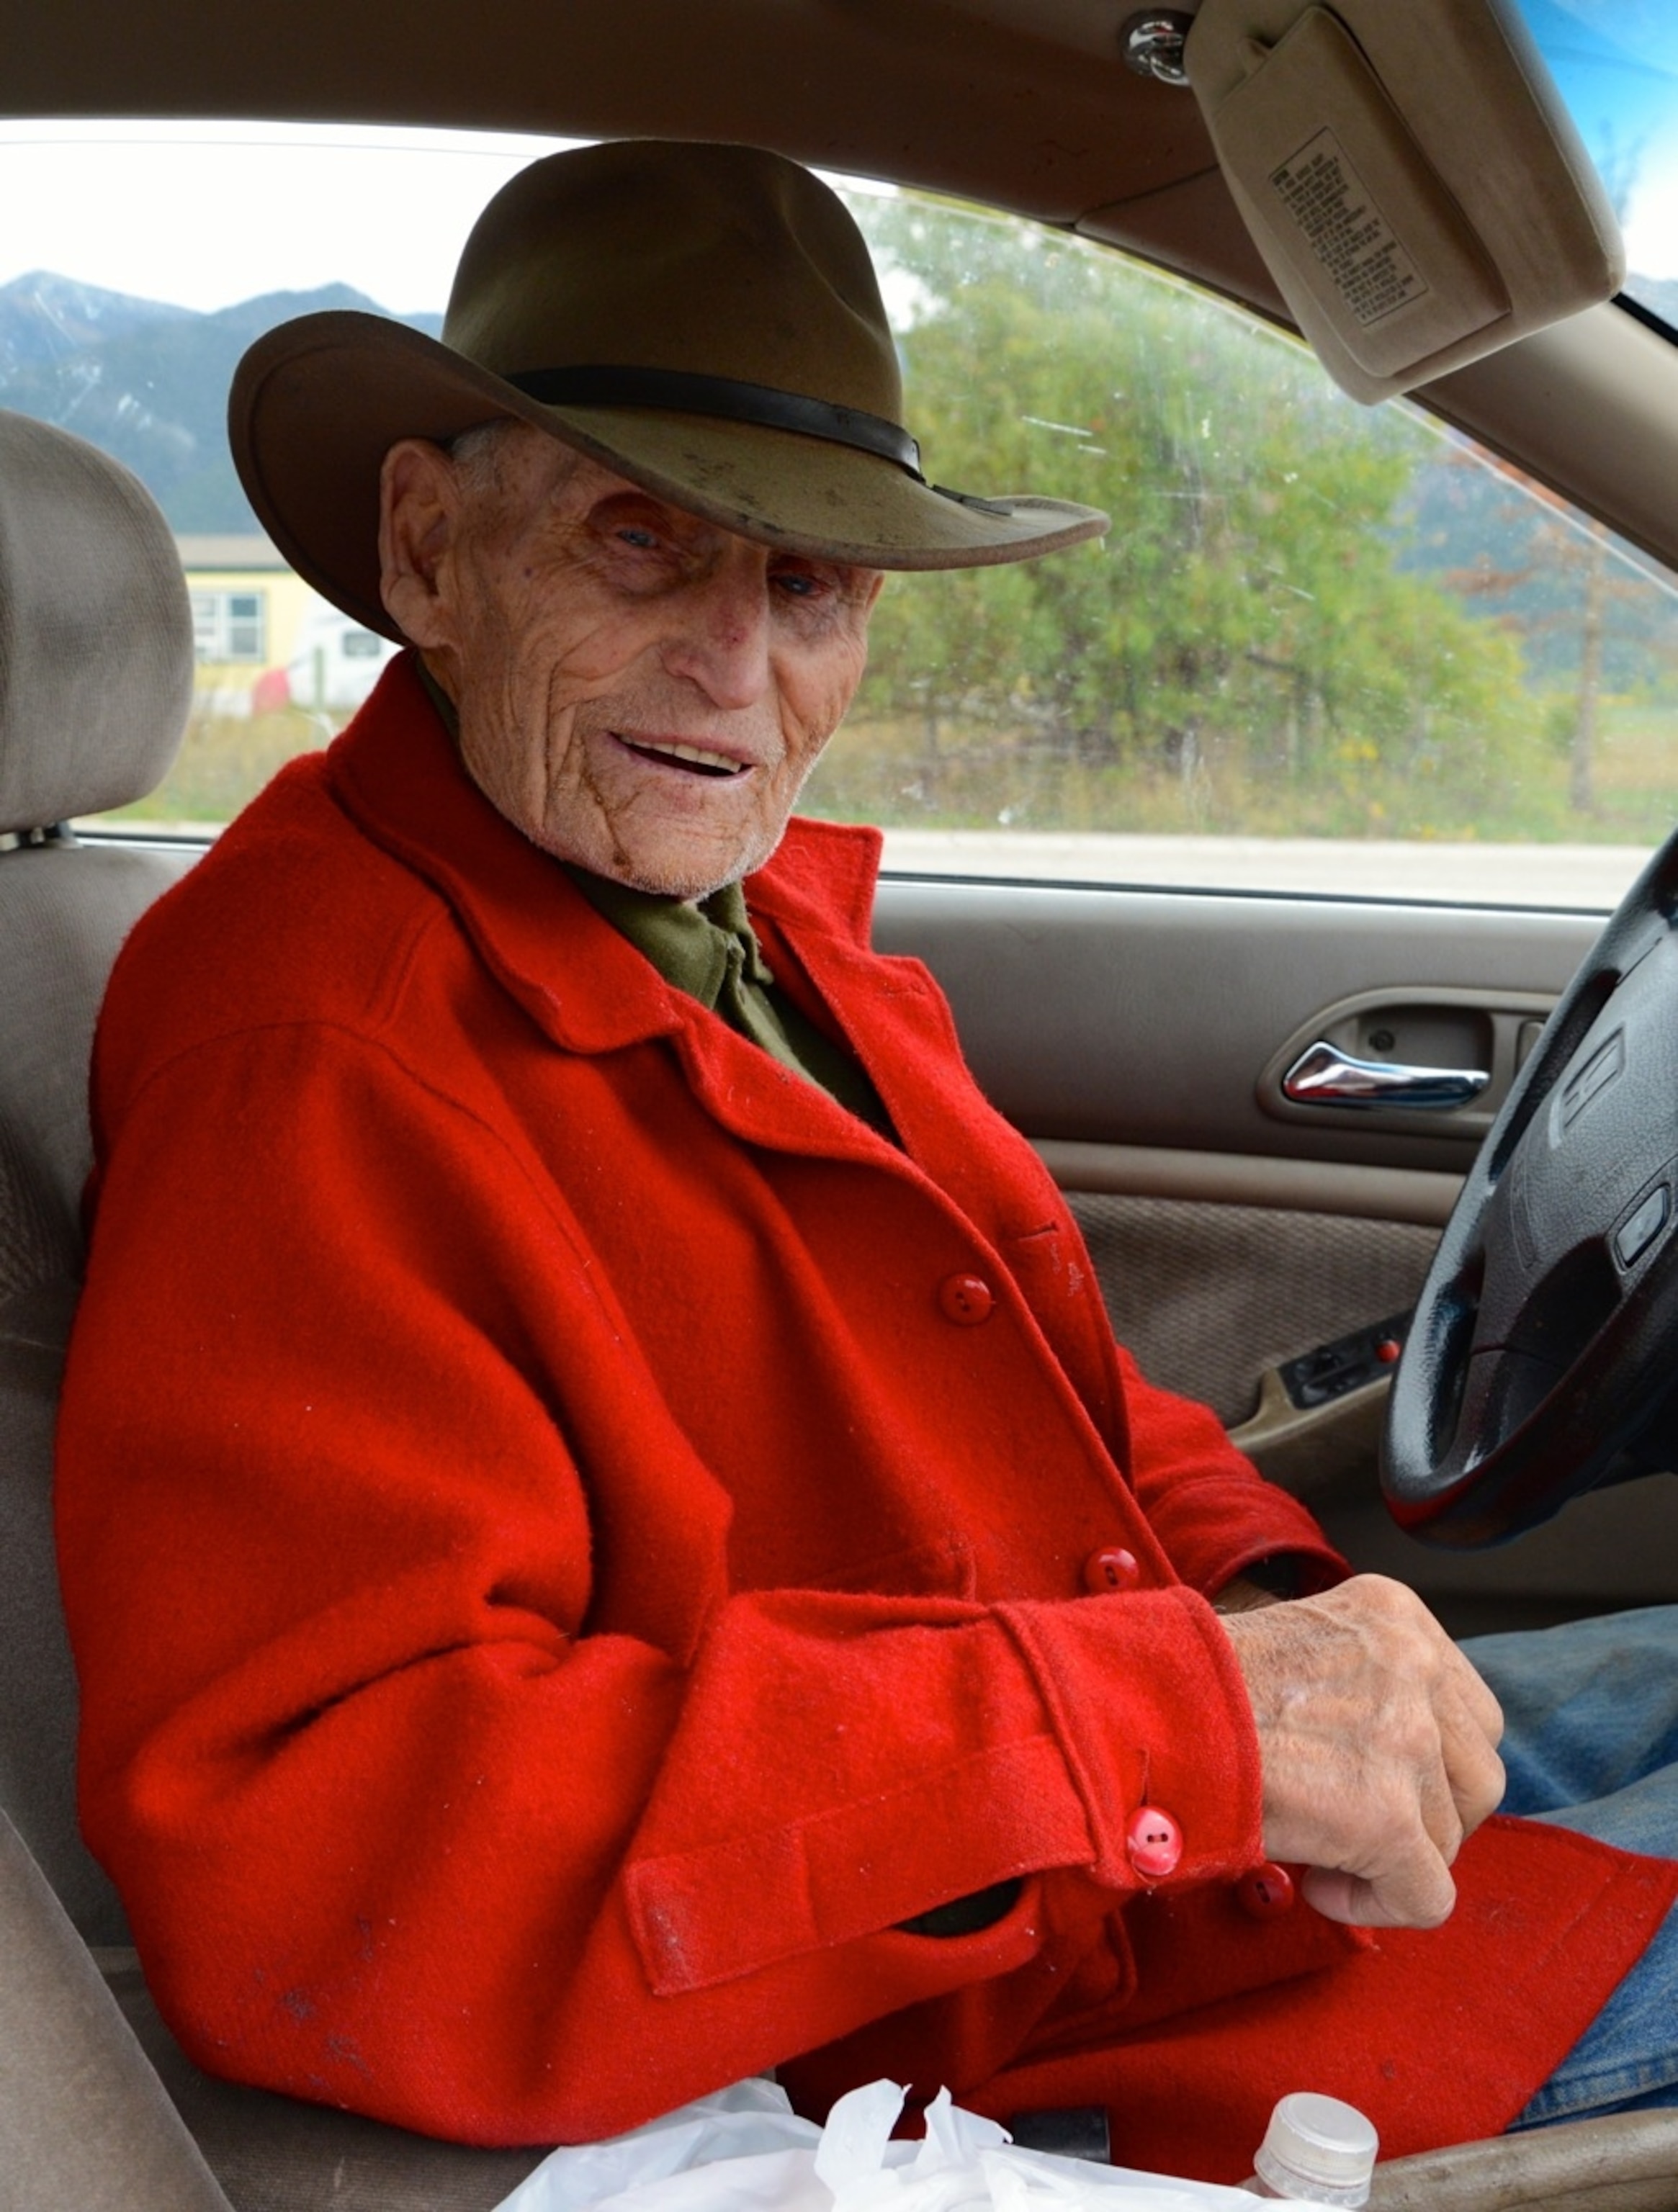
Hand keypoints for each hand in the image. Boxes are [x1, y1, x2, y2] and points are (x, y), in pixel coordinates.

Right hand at [1217, 1574, 1504, 1929]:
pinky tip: (1319, 1884)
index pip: (1466, 1709)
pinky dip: (1376, 1906)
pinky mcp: (1386, 1815)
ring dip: (1394, 1858)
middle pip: (1476, 1773)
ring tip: (1321, 1848)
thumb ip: (1363, 1683)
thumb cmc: (1195, 1685)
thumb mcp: (1301, 1645)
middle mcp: (1415, 1664)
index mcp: (1395, 1616)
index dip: (1420, 1763)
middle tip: (1349, 1822)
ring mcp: (1407, 1738)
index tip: (1357, 1776)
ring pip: (1452, 1837)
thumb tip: (1389, 1760)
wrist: (1141, 1710)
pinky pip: (1427, 1896)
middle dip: (1424, 1814)